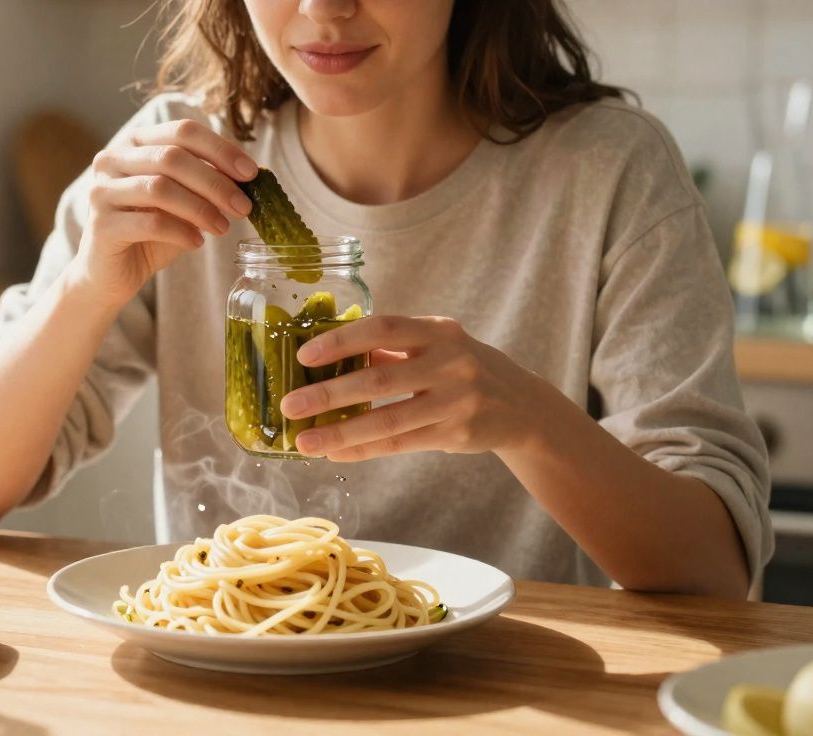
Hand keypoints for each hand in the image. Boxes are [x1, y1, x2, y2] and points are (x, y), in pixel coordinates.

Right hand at [73, 119, 257, 305]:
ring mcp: (102, 191)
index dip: (221, 149)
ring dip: (200, 208)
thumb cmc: (150, 234)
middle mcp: (112, 159)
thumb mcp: (185, 202)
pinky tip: (196, 242)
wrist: (111, 274)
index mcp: (135, 143)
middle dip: (215, 182)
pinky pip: (150, 223)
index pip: (182, 131)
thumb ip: (209, 184)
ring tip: (223, 228)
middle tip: (244, 207)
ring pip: (160, 188)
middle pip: (172, 157)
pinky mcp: (101, 225)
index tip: (251, 173)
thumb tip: (256, 174)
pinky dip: (181, 232)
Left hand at [279, 316, 556, 461]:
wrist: (522, 406)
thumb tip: (326, 356)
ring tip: (304, 441)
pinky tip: (335, 453)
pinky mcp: (457, 433)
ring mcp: (456, 400)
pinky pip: (399, 443)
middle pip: (379, 378)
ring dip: (340, 432)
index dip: (342, 340)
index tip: (304, 355)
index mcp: (438, 331)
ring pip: (387, 419)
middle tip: (290, 405)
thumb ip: (389, 351)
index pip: (383, 327)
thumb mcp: (435, 348)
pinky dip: (363, 449)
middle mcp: (450, 361)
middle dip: (329, 393)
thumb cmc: (463, 370)